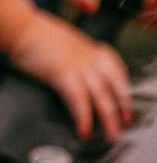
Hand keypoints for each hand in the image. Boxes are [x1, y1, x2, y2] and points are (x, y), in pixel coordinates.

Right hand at [7, 12, 130, 139]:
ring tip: (112, 135)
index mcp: (94, 51)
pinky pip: (78, 99)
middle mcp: (92, 59)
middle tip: (126, 125)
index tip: (127, 106)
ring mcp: (80, 66)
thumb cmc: (41, 36)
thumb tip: (87, 82)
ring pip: (101, 96)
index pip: (118, 72)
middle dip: (122, 108)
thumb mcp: (71, 46)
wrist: (23, 27)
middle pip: (115, 87)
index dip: (125, 91)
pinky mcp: (63, 74)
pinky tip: (85, 130)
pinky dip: (83, 117)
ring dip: (108, 119)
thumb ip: (83, 61)